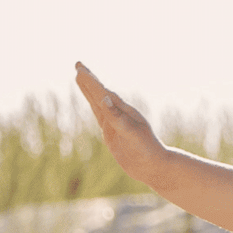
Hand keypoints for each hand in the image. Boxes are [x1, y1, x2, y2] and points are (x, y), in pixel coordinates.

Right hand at [74, 62, 167, 176]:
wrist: (154, 167)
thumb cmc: (146, 149)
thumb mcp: (131, 133)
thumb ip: (117, 116)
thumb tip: (104, 98)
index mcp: (124, 111)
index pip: (104, 92)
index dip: (91, 81)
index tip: (80, 69)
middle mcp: (119, 114)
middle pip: (100, 93)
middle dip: (88, 80)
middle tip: (78, 65)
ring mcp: (115, 123)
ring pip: (98, 103)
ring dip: (89, 91)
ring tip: (80, 78)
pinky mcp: (112, 133)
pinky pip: (101, 116)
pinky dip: (95, 106)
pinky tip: (94, 101)